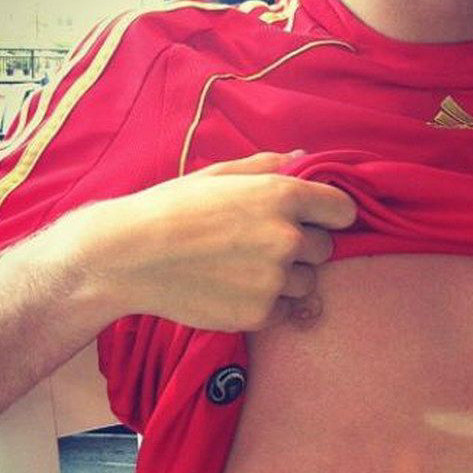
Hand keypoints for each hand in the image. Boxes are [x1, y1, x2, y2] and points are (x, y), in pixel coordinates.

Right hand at [64, 151, 356, 330]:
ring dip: (286, 278)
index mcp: (281, 196)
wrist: (129, 258)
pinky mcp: (261, 314)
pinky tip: (234, 289)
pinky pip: (285, 311)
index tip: (317, 219)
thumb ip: (269, 166)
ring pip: (306, 282)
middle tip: (261, 244)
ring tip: (242, 268)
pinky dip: (268, 305)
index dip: (331, 214)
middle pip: (325, 249)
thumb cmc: (172, 208)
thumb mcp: (219, 174)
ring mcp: (275, 280)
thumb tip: (304, 158)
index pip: (342, 210)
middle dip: (303, 247)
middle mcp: (287, 239)